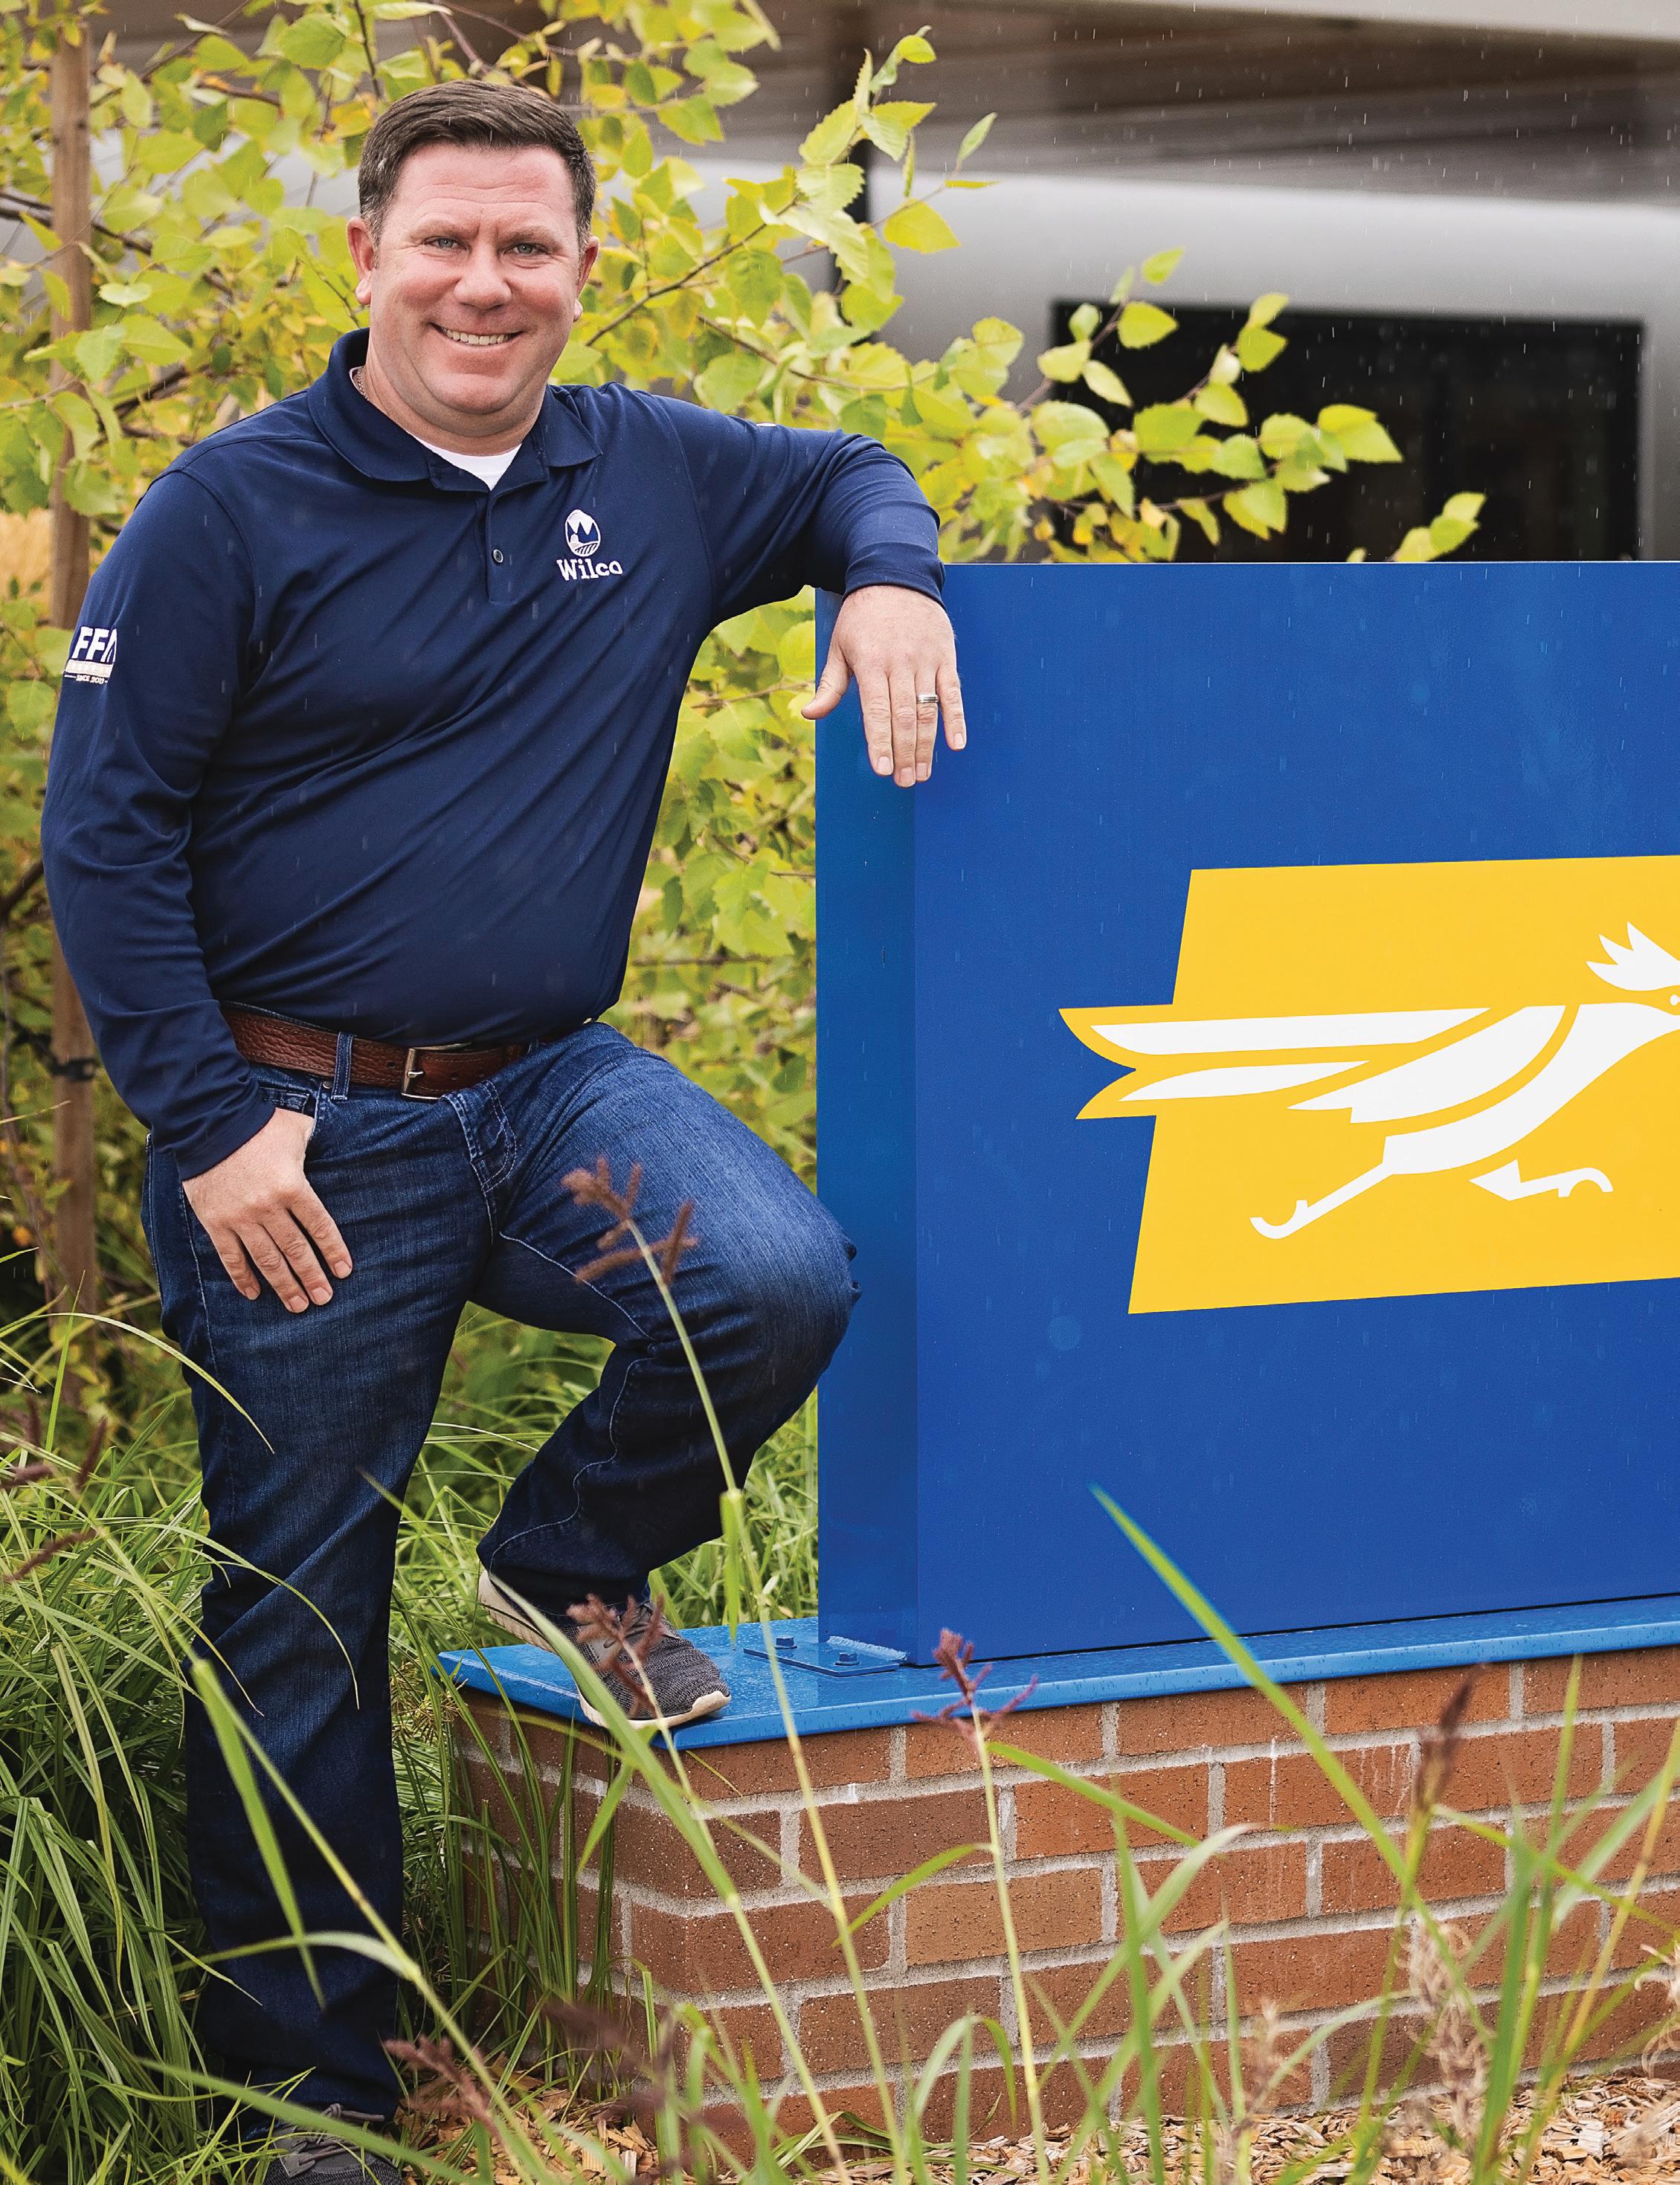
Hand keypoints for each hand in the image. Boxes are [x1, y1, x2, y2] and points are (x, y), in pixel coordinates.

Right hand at [181, 1107, 351, 1311]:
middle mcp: (268, 1207)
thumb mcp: (296, 1129)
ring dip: (284, 1285)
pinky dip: (242, 1277)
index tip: (343, 1272)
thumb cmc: (259, 1123)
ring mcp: (240, 1218)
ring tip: (298, 1305)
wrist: (208, 1122)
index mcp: (293, 1186)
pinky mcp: (215, 1222)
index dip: (333, 1251)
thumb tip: (333, 1147)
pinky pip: (231, 1257)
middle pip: (296, 1250)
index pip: (319, 1226)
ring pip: (267, 1260)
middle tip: (324, 1299)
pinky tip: (254, 1294)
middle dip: (312, 1277)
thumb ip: (314, 1145)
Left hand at [802, 584, 965, 787]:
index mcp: (870, 662)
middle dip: (905, 752)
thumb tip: (809, 715)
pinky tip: (956, 744)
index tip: (883, 770)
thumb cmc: (862, 617)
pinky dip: (956, 718)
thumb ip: (830, 684)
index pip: (876, 711)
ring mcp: (926, 659)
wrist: (895, 575)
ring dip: (927, 744)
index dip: (880, 742)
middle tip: (905, 782)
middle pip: (904, 716)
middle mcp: (900, 662)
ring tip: (923, 772)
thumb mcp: (839, 646)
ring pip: (929, 709)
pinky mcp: (945, 656)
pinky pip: (953, 692)